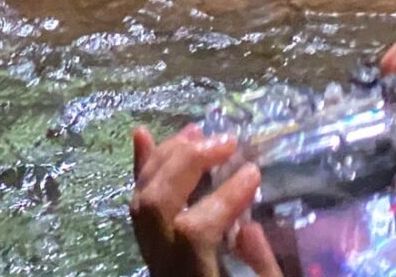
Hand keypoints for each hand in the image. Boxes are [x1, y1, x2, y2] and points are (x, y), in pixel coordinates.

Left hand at [129, 125, 280, 276]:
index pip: (194, 230)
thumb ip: (258, 266)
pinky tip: (143, 134)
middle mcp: (164, 266)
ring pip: (141, 199)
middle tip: (225, 142)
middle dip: (186, 164)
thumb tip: (244, 223)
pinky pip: (138, 206)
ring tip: (199, 133)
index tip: (254, 173)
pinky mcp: (150, 250)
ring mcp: (152, 257)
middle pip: (155, 204)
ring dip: (167, 157)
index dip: (222, 197)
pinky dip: (142, 168)